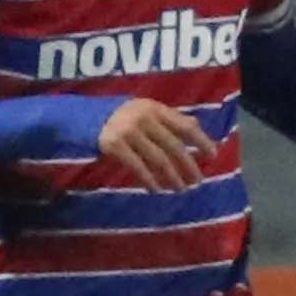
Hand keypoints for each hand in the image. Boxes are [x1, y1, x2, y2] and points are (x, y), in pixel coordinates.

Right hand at [96, 97, 213, 190]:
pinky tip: (157, 189)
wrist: (81, 117)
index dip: (201, 140)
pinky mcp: (114, 146)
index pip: (184, 125)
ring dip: (172, 176)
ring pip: (158, 159)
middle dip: (188, 165)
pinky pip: (138, 167)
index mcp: (154, 107)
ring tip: (180, 188)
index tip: (213, 155)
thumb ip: (168, 118)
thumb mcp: (144, 110)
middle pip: (174, 146)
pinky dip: (149, 180)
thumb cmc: (118, 115)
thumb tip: (196, 126)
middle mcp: (143, 118)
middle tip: (198, 180)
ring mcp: (128, 132)